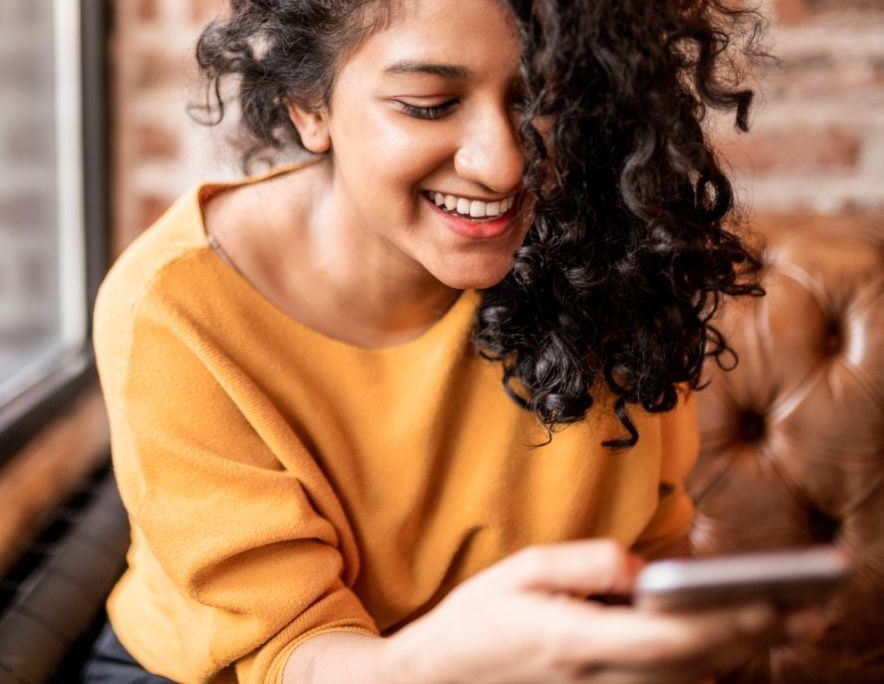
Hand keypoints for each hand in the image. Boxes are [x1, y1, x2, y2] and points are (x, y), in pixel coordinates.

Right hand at [386, 539, 789, 683]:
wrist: (437, 682)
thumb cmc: (476, 619)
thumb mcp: (520, 570)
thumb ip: (585, 563)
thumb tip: (642, 567)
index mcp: (575, 642)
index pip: (669, 640)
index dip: (726, 623)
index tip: (770, 602)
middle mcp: (595, 682)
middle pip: (691, 670)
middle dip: (748, 640)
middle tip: (798, 611)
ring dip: (729, 658)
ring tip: (771, 623)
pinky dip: (695, 674)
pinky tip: (714, 650)